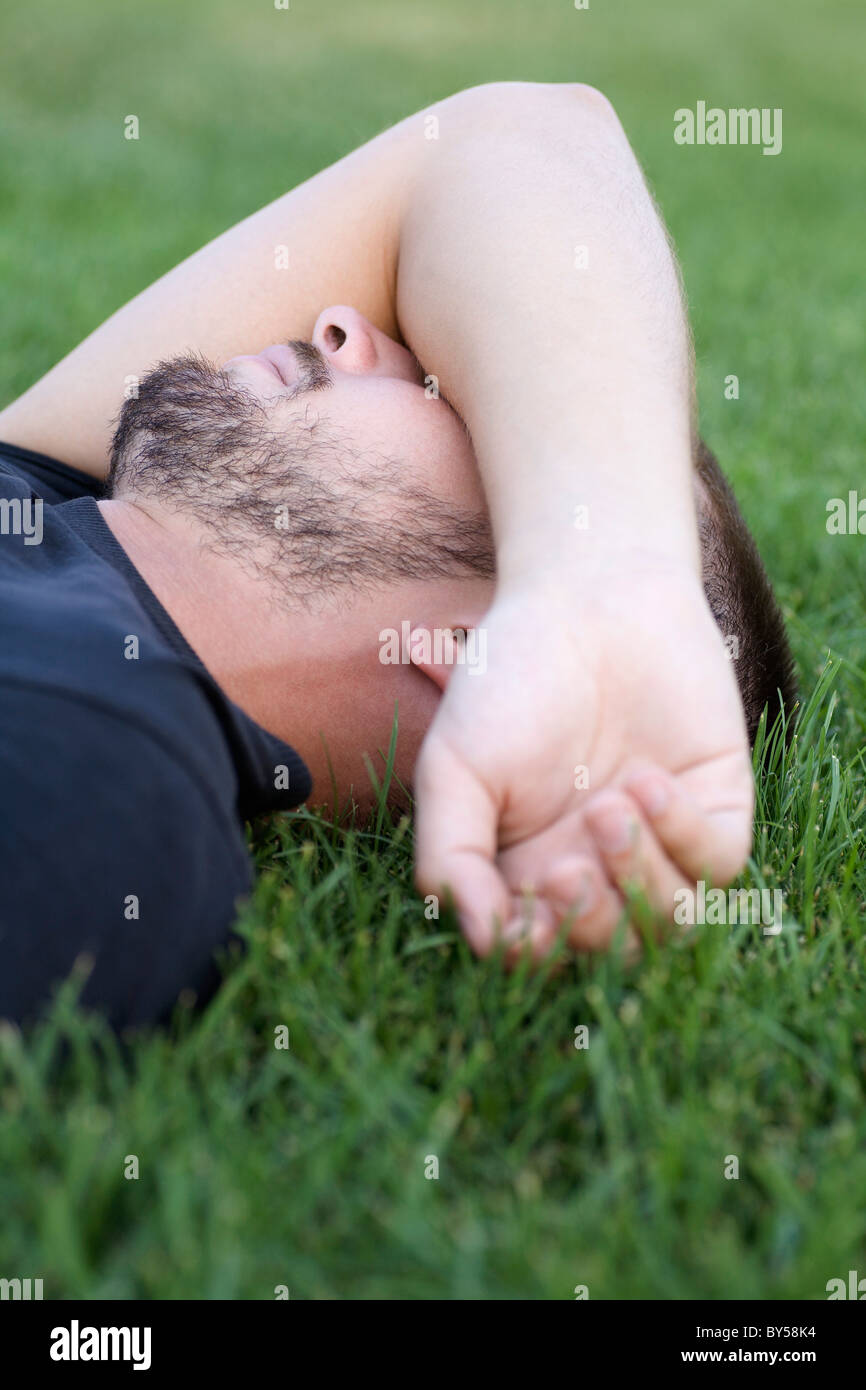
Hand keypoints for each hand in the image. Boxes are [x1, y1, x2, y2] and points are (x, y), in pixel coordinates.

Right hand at [413, 566, 753, 959]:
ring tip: (607, 807)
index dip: (534, 948)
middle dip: (590, 922)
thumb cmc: (511, 678)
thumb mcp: (453, 770)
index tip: (521, 914)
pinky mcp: (716, 804)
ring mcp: (662, 836)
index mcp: (530, 863)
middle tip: (568, 870)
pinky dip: (683, 837)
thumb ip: (451, 856)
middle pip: (611, 945)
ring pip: (669, 918)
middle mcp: (599, 860)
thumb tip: (475, 934)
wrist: (587, 595)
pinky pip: (718, 865)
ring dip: (637, 879)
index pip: (541, 945)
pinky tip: (648, 781)